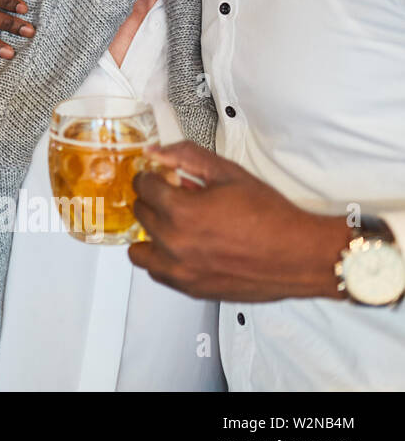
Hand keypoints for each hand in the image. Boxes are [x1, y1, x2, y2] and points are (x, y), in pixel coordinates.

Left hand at [129, 141, 349, 301]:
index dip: (153, 176)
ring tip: (173, 225)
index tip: (163, 178)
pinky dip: (161, 259)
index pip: (143, 186)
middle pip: (141, 213)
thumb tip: (154, 152)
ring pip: (139, 248)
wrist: (300, 255)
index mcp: (181, 211)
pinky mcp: (191, 288)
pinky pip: (156, 272)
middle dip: (155, 200)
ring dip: (151, 233)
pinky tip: (180, 248)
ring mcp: (181, 270)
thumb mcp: (228, 173)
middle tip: (177, 198)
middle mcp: (175, 243)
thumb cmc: (271, 216)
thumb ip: (186, 156)